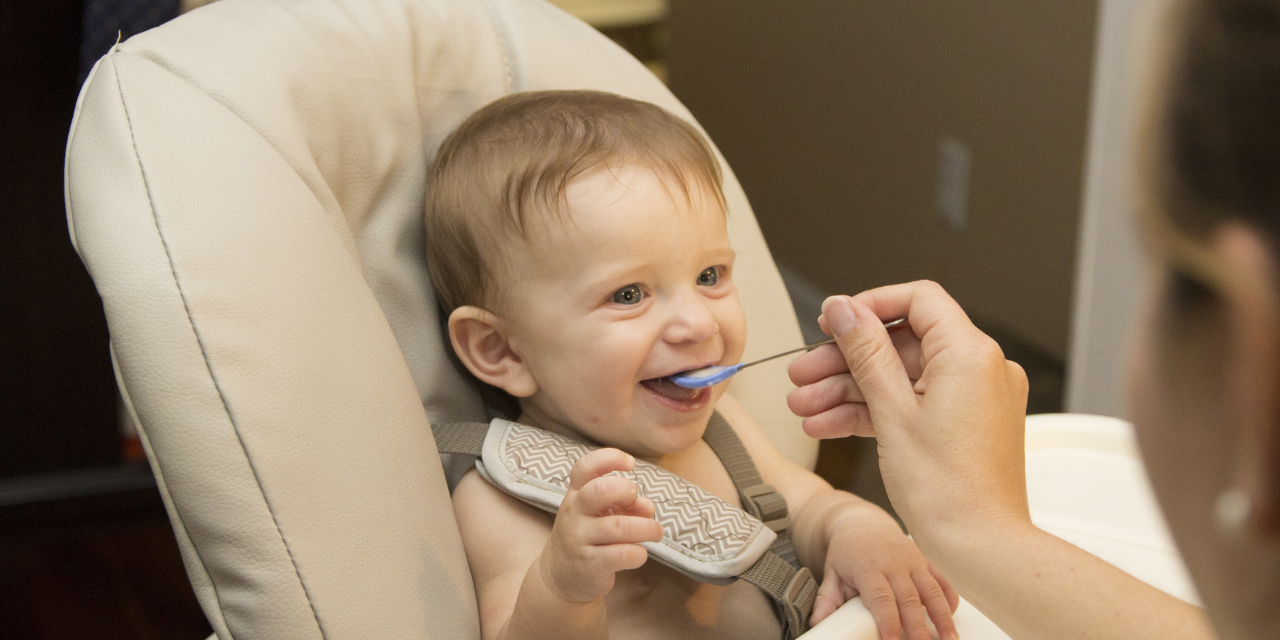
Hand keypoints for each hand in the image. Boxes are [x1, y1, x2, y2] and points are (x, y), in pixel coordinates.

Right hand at [538, 448, 663, 602]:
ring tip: (655, 532)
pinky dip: (639, 553)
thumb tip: (647, 508)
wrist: (560, 577)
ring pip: (619, 527)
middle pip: (600, 491)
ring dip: (647, 528)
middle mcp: (574, 513)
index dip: (610, 458)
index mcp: (576, 494)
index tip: (630, 463)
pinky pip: (622, 554)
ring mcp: (578, 539)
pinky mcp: (589, 565)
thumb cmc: (587, 536)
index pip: (585, 467)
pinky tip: (639, 554)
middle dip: (627, 491)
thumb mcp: (599, 514)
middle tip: (637, 501)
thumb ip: (624, 504)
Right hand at [787, 282, 1030, 546]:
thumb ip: (865, 352)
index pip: (918, 300)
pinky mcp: (965, 425)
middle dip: (845, 360)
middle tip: (804, 374)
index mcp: (970, 354)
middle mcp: (980, 369)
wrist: (980, 547)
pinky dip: (875, 412)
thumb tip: (844, 310)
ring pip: (901, 378)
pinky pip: (914, 404)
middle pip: (901, 344)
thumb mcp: (892, 412)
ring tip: (806, 407)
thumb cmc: (949, 492)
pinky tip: (830, 425)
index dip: (869, 306)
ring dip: (850, 390)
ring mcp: (974, 399)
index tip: (832, 321)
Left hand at [814, 504, 958, 639]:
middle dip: (918, 626)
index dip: (888, 621)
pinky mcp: (925, 560)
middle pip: (909, 598)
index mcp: (868, 568)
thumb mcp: (831, 573)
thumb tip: (817, 623)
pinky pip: (942, 580)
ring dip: (942, 617)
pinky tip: (951, 618)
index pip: (880, 598)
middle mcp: (894, 563)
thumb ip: (826, 599)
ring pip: (931, 591)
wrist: (862, 523)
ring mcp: (913, 560)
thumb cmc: (847, 552)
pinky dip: (949, 599)